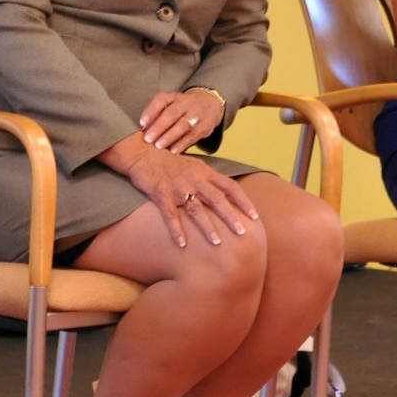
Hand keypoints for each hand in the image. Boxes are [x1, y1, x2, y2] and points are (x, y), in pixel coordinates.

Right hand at [118, 144, 258, 247]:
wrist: (142, 153)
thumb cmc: (170, 163)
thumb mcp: (194, 166)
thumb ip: (209, 179)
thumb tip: (226, 195)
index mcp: (205, 171)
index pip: (230, 186)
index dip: (243, 201)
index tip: (254, 216)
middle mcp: (194, 178)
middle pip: (217, 198)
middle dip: (230, 216)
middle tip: (242, 233)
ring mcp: (178, 186)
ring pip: (196, 208)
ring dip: (207, 226)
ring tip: (217, 242)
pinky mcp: (161, 193)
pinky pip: (171, 214)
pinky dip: (177, 229)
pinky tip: (182, 244)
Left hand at [138, 89, 222, 151]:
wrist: (210, 104)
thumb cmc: (184, 108)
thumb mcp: (172, 104)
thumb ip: (159, 114)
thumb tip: (145, 129)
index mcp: (175, 96)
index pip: (162, 99)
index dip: (151, 111)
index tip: (142, 123)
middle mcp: (187, 103)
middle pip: (172, 114)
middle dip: (159, 127)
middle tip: (148, 138)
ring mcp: (198, 114)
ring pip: (183, 125)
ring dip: (169, 137)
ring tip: (159, 145)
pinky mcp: (205, 126)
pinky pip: (192, 136)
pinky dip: (182, 144)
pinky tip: (173, 150)